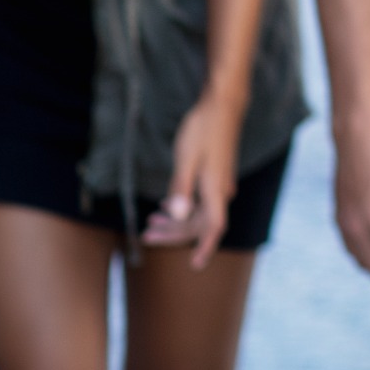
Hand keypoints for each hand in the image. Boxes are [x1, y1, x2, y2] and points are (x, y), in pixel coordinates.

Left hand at [143, 94, 243, 267]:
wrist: (223, 104)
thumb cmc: (203, 128)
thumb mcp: (186, 158)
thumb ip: (181, 189)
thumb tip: (177, 217)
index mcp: (214, 188)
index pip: (213, 227)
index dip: (205, 247)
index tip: (195, 265)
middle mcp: (221, 189)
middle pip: (200, 222)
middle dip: (174, 233)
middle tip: (146, 236)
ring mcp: (220, 182)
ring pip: (199, 211)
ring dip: (176, 220)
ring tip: (151, 223)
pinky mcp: (216, 174)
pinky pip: (201, 200)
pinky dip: (183, 207)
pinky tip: (167, 204)